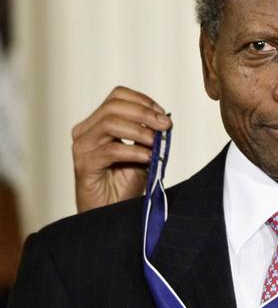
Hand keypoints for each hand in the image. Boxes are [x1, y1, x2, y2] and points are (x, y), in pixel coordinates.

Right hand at [72, 86, 171, 212]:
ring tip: (156, 143)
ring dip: (140, 131)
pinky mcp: (84, 165)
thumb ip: (149, 135)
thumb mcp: (142, 152)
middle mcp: (85, 131)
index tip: (163, 114)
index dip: (143, 101)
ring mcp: (82, 147)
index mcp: (97, 123)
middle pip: (113, 106)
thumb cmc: (124, 183)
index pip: (117, 96)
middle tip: (165, 126)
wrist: (112, 212)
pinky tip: (148, 158)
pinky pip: (111, 150)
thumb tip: (164, 120)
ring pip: (110, 123)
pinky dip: (134, 151)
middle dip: (145, 113)